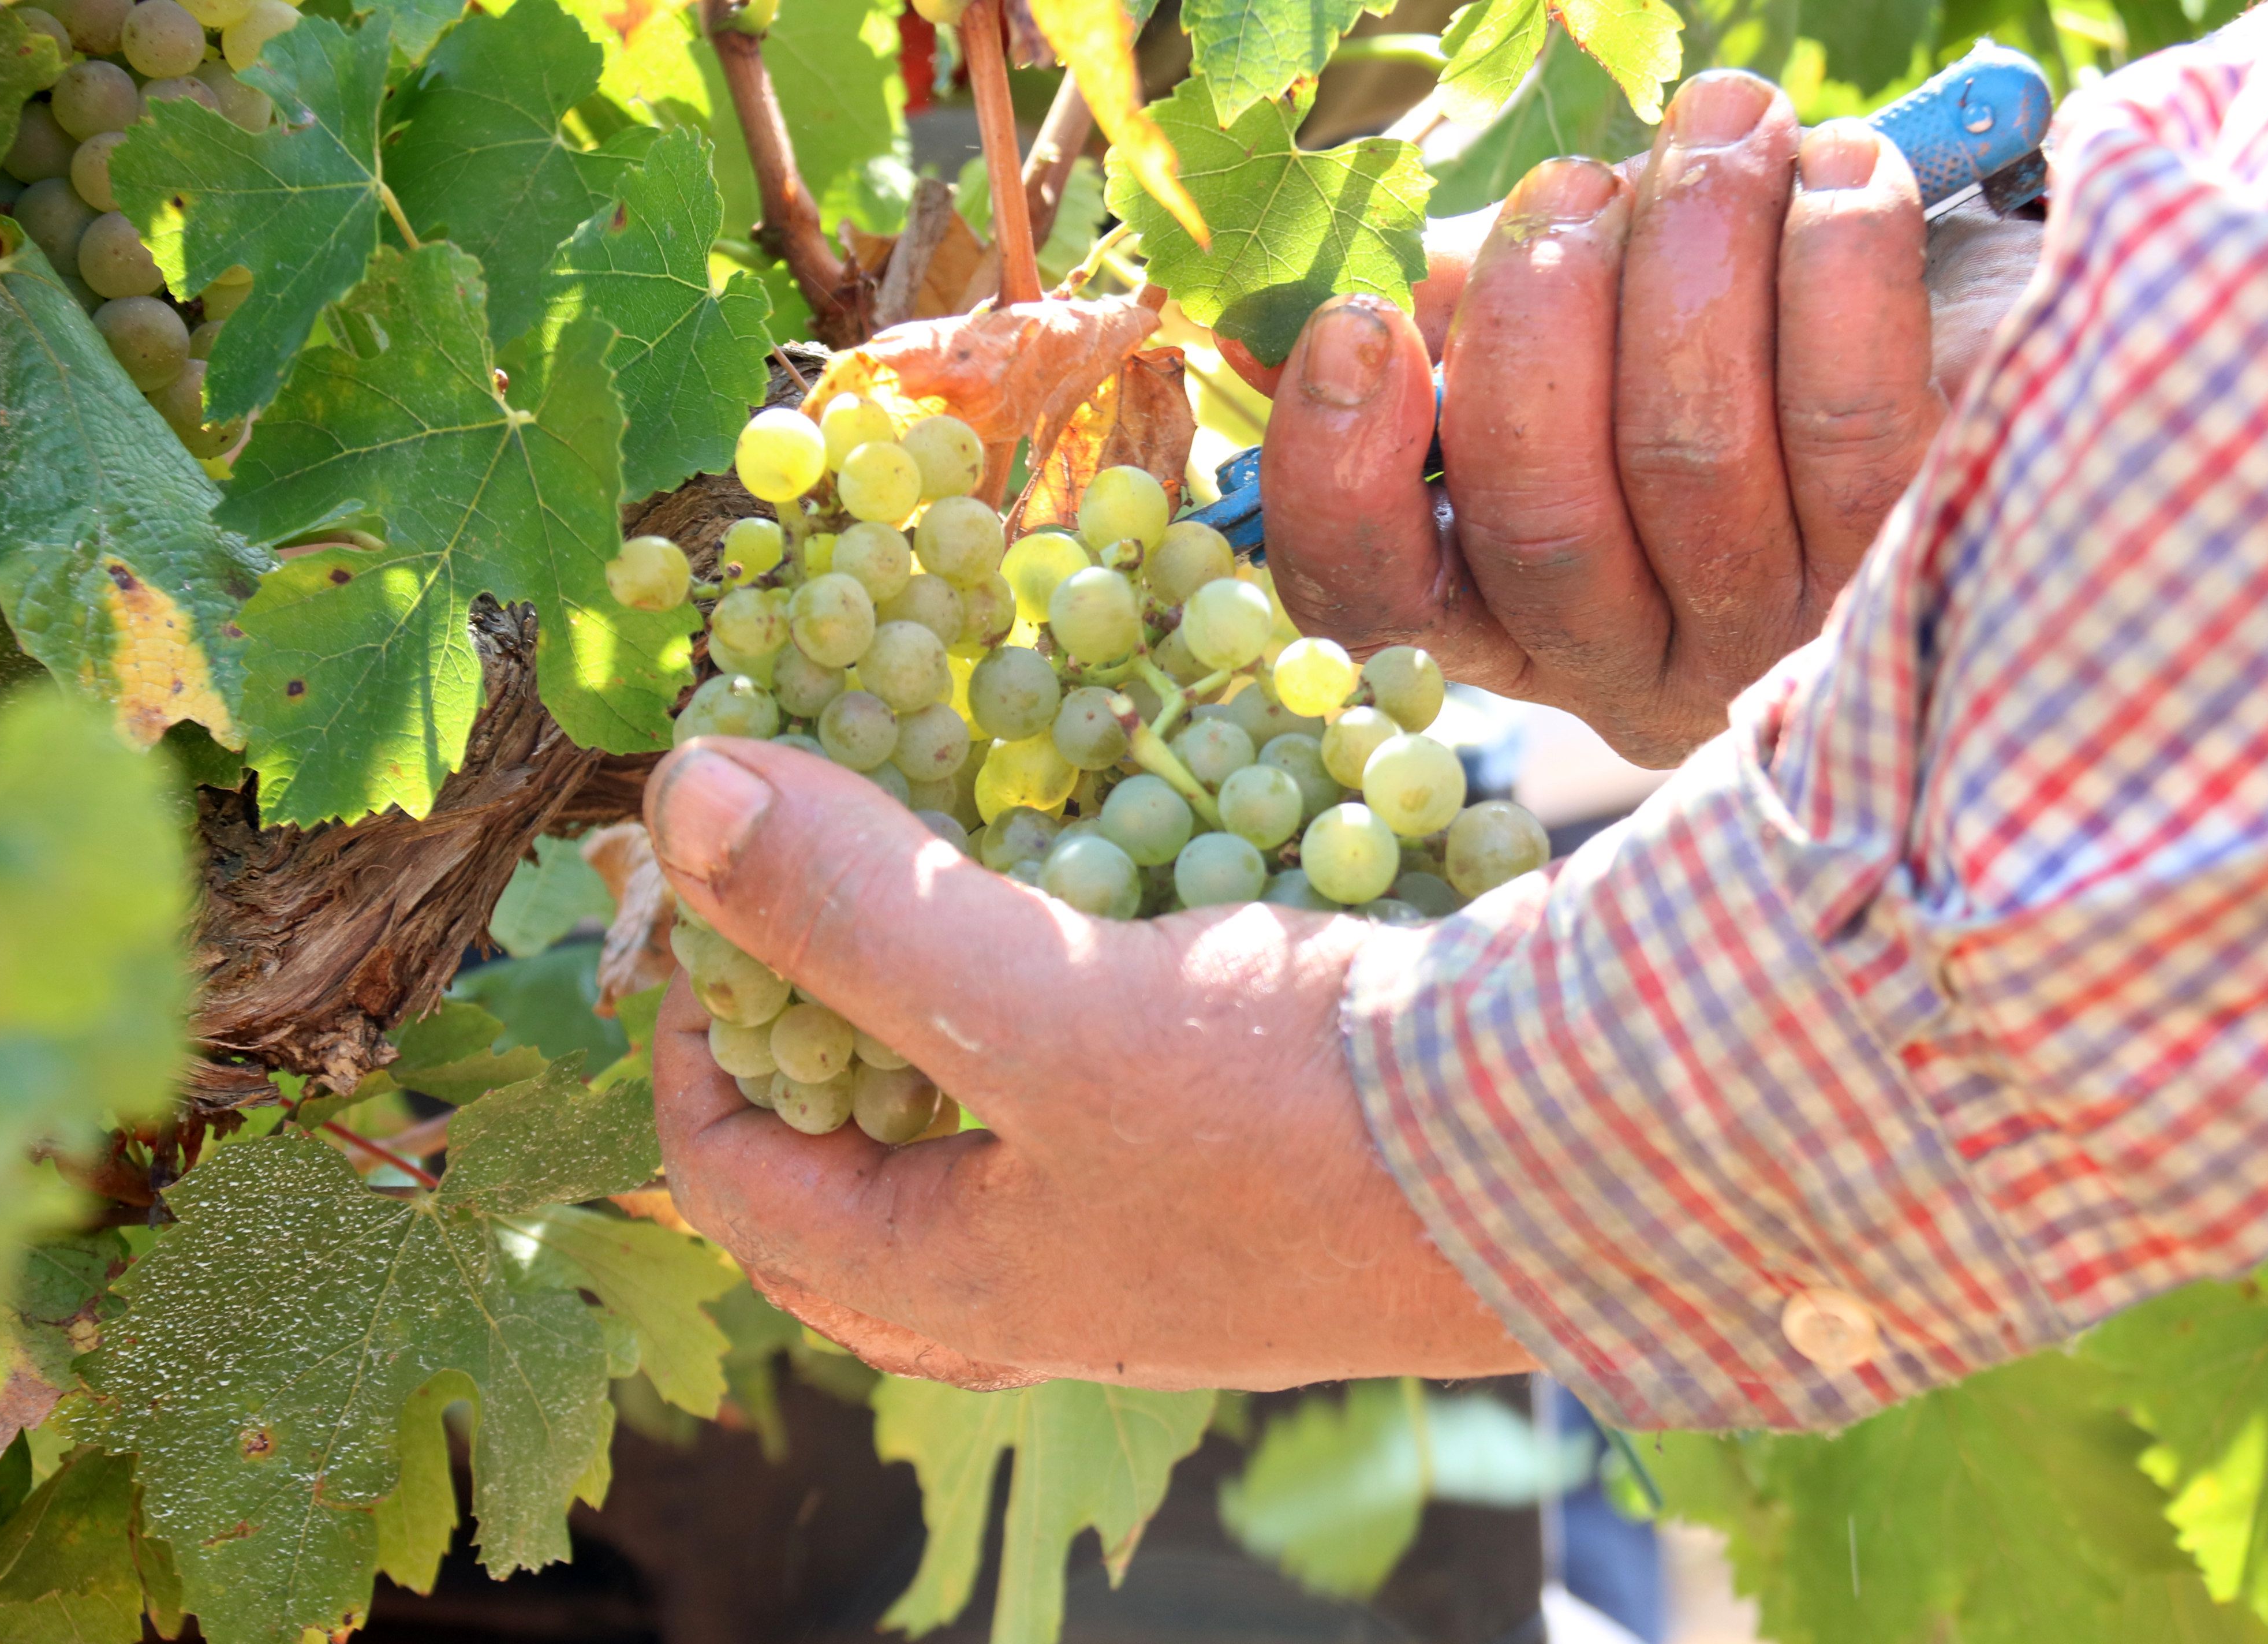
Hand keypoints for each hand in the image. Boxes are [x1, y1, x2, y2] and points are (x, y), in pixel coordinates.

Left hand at [644, 739, 1536, 1387]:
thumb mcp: (1048, 1012)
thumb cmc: (1304, 1118)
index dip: (684, 1031)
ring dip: (936, 991)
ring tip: (940, 860)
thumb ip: (859, 911)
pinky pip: (1104, 1076)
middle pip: (847, 1165)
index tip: (711, 889)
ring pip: (979, 1117)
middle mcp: (1047, 1277)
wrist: (1585, 1143)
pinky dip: (1072, 972)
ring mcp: (1154, 1227)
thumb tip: (682, 794)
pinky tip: (1103, 870)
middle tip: (802, 881)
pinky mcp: (1249, 1159)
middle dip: (801, 1024)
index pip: (730, 1180)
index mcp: (959, 1285)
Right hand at [1249, 70, 2041, 766]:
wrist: (1985, 382)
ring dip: (1690, 245)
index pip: (1370, 591)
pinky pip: (1847, 412)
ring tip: (1721, 125)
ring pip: (1686, 452)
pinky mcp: (1907, 567)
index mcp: (1509, 612)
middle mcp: (1631, 658)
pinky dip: (1835, 256)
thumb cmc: (1732, 349)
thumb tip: (1321, 310)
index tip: (1356, 326)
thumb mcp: (1579, 350)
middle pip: (1537, 516)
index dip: (1340, 469)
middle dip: (1538, 311)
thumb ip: (1459, 329)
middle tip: (1571, 185)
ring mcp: (1772, 634)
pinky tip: (1841, 171)